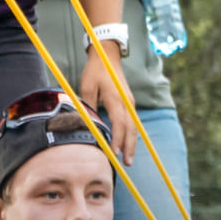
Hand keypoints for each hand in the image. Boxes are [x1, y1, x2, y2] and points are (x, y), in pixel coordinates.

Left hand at [78, 49, 136, 164]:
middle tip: (126, 163)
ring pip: (134, 127)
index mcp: (116, 99)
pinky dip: (131, 135)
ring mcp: (130, 102)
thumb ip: (89, 106)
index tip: (113, 152)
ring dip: (132, 143)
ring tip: (128, 158)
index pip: (119, 124)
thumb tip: (88, 125)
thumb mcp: (86, 87)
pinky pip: (132, 122)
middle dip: (129, 147)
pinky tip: (128, 144)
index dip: (117, 139)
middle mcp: (127, 102)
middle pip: (131, 129)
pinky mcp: (129, 102)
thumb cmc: (95, 71)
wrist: (107, 56)